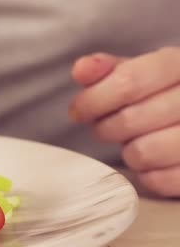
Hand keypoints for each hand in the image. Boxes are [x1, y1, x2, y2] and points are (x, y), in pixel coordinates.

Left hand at [70, 49, 179, 196]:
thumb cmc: (164, 94)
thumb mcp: (141, 72)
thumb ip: (108, 69)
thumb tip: (81, 70)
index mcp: (179, 65)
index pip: (128, 81)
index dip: (93, 99)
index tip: (78, 111)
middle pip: (129, 119)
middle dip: (106, 127)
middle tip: (108, 127)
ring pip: (142, 153)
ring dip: (128, 151)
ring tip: (136, 141)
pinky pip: (157, 180)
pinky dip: (146, 173)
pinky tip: (153, 159)